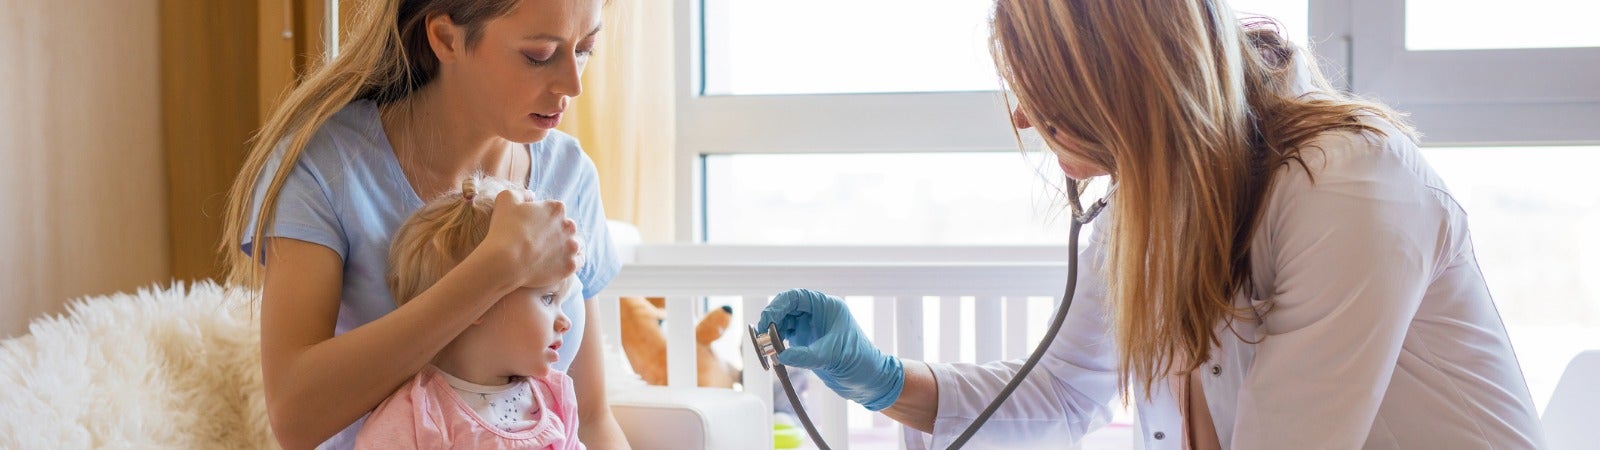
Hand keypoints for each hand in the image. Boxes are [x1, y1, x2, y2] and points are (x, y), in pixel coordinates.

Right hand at [477, 188, 580, 288]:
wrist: (506, 262)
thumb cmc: (504, 229)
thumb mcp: (506, 199)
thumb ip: (520, 193)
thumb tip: (530, 195)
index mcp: (556, 208)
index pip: (555, 210)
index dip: (544, 218)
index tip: (533, 227)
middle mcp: (569, 226)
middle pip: (566, 227)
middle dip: (556, 232)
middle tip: (540, 242)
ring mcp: (572, 246)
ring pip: (574, 244)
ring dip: (566, 246)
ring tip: (551, 253)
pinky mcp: (571, 265)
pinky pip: (578, 262)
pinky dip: (571, 261)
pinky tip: (561, 263)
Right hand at [757, 289, 904, 410]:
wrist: (869, 380)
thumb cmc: (859, 362)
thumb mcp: (832, 356)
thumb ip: (806, 355)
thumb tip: (779, 355)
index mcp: (826, 306)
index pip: (795, 297)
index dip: (777, 306)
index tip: (766, 323)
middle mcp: (817, 313)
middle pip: (785, 309)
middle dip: (770, 323)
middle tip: (762, 341)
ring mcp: (811, 327)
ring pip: (782, 324)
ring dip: (772, 336)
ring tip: (766, 351)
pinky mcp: (806, 342)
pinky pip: (785, 338)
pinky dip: (777, 346)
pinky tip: (774, 356)